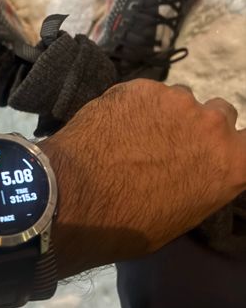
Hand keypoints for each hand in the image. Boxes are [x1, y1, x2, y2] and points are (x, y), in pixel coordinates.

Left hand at [41, 79, 245, 278]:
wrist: (77, 195)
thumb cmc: (131, 221)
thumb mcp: (184, 212)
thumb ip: (204, 178)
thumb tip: (197, 166)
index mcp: (231, 161)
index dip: (232, 146)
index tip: (214, 152)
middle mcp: (212, 124)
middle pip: (219, 113)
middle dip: (199, 126)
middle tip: (169, 143)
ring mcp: (176, 99)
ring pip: (179, 99)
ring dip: (164, 113)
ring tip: (132, 134)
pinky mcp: (141, 86)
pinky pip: (146, 93)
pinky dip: (135, 105)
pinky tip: (113, 123)